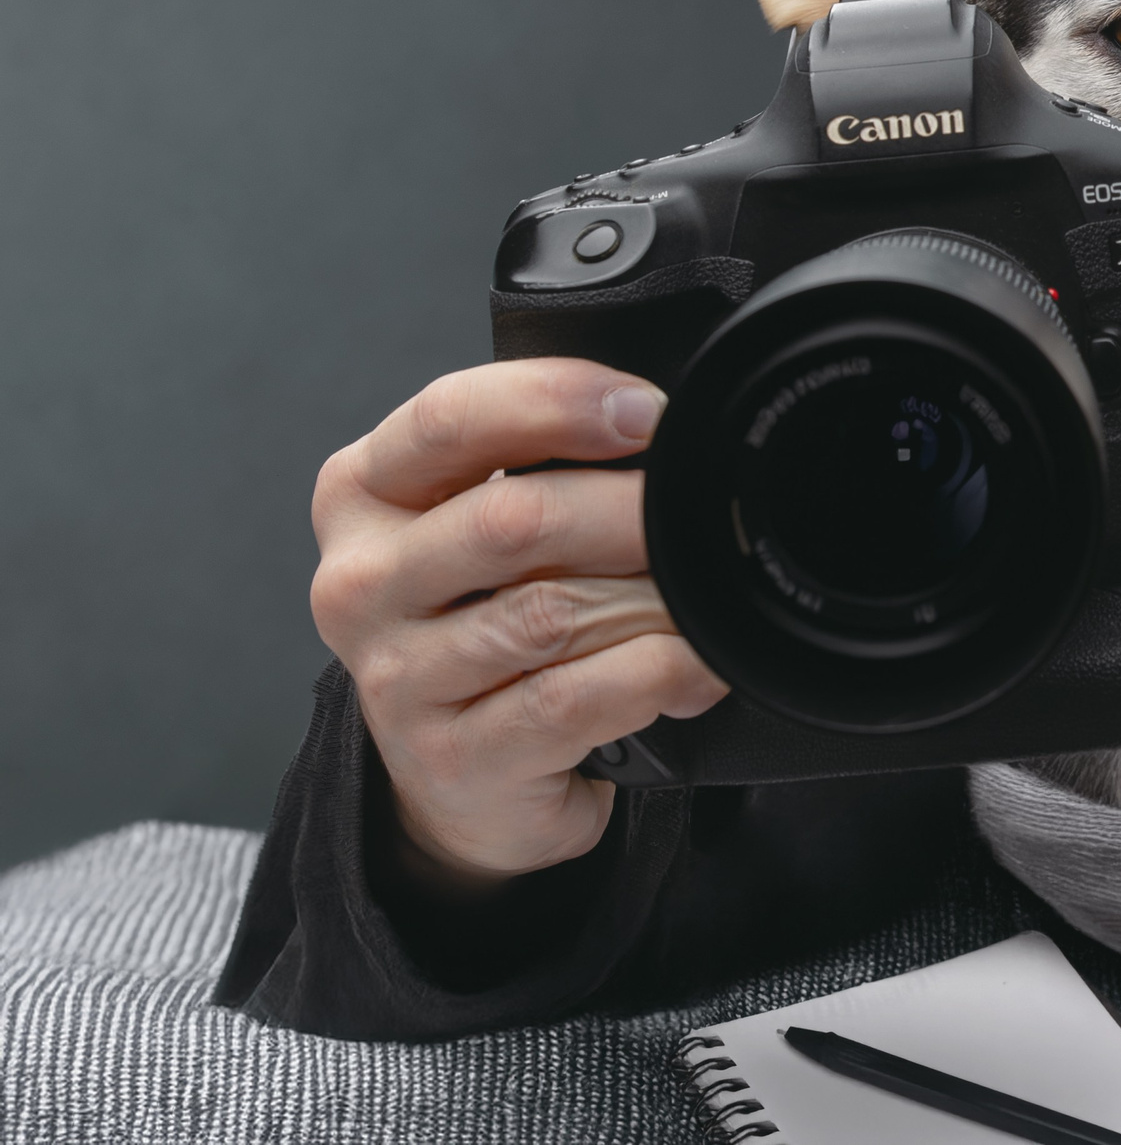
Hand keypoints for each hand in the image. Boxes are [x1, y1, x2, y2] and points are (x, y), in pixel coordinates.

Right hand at [309, 359, 726, 894]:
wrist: (464, 772)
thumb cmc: (488, 617)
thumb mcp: (487, 520)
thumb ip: (541, 463)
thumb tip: (653, 429)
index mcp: (364, 494)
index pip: (449, 418)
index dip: (558, 403)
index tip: (647, 413)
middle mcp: (360, 582)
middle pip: (510, 519)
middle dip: (628, 510)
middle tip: (702, 511)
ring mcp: (396, 678)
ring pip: (549, 613)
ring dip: (651, 600)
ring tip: (704, 595)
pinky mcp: (453, 758)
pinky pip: (572, 700)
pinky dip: (655, 675)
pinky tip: (695, 666)